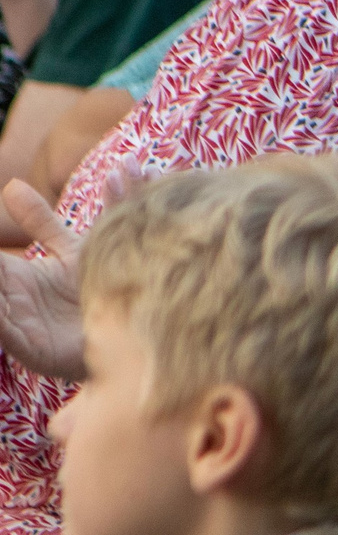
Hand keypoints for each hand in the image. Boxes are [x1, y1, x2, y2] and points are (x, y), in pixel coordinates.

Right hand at [0, 180, 87, 378]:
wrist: (128, 334)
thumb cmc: (94, 290)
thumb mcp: (69, 251)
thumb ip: (43, 222)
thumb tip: (12, 184)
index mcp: (11, 275)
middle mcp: (8, 298)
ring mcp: (17, 325)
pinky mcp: (32, 350)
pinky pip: (6, 333)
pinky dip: (0, 320)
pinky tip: (2, 304)